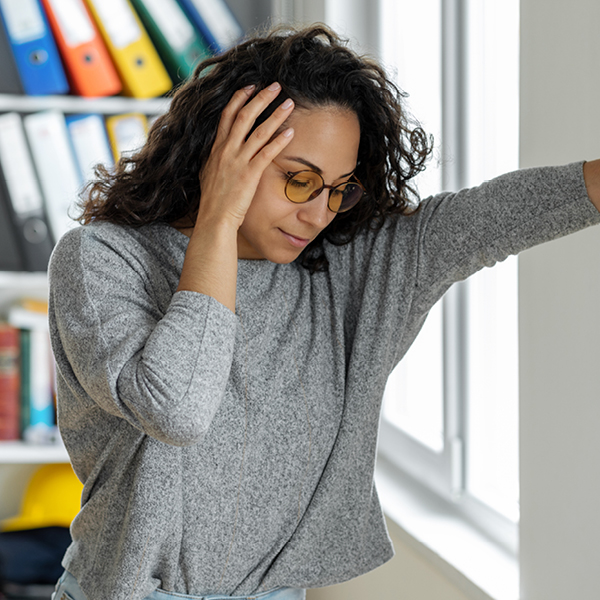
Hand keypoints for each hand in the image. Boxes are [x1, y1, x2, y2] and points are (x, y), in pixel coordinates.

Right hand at [195, 82, 294, 229]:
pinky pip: (267, 153)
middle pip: (244, 116)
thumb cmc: (213, 201)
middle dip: (260, 98)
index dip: (240, 98)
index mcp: (216, 148)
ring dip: (275, 115)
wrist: (213, 218)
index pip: (227, 115)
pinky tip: (291, 132)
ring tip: (289, 103)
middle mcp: (226, 150)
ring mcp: (238, 161)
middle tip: (275, 86)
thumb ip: (215, 159)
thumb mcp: (209, 173)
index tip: (251, 86)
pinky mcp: (250, 174)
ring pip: (258, 131)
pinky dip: (279, 141)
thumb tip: (218, 153)